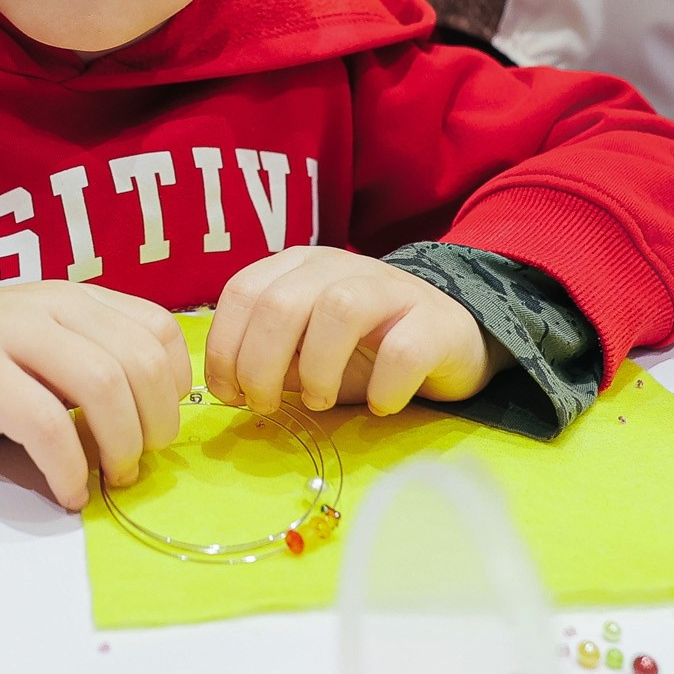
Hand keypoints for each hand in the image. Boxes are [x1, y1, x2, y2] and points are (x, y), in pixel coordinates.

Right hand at [0, 282, 191, 510]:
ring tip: (111, 477)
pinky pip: (46, 425)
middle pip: (138, 360)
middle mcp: (50, 307)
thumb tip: (154, 411)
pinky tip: (68, 490)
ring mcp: (11, 337)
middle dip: (156, 421)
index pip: (158, 327)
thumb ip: (93, 355)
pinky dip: (68, 467)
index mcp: (74, 298)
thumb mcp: (43, 338)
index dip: (175, 382)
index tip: (160, 421)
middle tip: (140, 459)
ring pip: (102, 385)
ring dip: (121, 445)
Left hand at [205, 247, 501, 416]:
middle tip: (267, 406)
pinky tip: (379, 405)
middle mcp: (338, 267)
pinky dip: (383, 387)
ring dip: (317, 369)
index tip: (231, 395)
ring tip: (319, 403)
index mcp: (298, 268)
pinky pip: (402, 350)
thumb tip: (231, 386)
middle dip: (260, 365)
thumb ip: (268, 357)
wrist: (448, 338)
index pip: (242, 292)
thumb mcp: (304, 349)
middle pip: (281, 303)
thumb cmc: (364, 348)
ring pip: (338, 310)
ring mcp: (390, 288)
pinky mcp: (434, 321)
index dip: (225, 348)